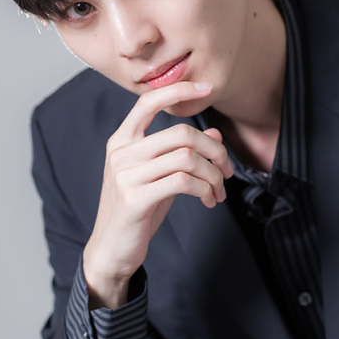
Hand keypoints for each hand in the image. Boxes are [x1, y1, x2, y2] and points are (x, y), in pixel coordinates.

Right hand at [83, 81, 233, 308]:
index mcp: (122, 140)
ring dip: (213, 175)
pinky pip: (183, 182)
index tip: (207, 88)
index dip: (179, 90)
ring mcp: (125, 175)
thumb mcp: (159, 175)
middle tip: (227, 171)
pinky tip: (208, 200)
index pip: (149, 101)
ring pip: (187, 158)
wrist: (111, 249)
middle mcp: (121, 152)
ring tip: (218, 191)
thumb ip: (181, 152)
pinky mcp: (135, 199)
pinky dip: (205, 189)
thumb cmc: (137, 208)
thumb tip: (215, 134)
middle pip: (181, 133)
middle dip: (215, 151)